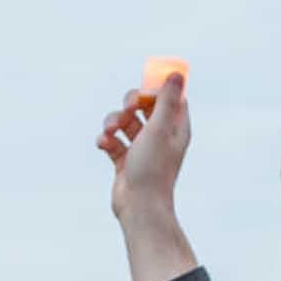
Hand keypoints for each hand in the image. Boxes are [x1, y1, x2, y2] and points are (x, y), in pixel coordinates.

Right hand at [97, 76, 188, 222]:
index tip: (146, 88)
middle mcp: (160, 137)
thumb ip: (166, 100)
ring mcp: (142, 149)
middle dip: (131, 102)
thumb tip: (176, 74)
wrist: (139, 206)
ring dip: (113, 120)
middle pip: (144, 106)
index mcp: (175, 129)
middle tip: (128, 106)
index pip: (171, 99)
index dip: (157, 89)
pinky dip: (106, 139)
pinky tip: (104, 144)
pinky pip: (113, 141)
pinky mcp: (125, 161)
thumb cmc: (153, 168)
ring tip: (110, 130)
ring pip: (125, 122)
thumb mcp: (160, 128)